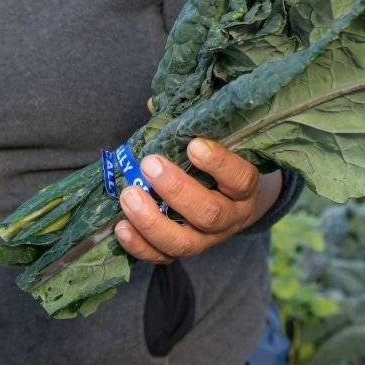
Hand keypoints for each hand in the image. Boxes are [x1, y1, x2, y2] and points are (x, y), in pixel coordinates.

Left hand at [114, 138, 280, 262]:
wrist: (226, 200)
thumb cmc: (213, 162)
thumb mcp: (212, 142)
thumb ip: (189, 124)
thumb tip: (153, 106)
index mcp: (244, 187)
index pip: (240, 178)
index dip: (218, 163)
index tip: (193, 145)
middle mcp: (230, 217)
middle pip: (209, 214)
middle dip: (177, 190)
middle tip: (149, 165)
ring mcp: (207, 240)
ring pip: (184, 242)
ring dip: (152, 221)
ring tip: (128, 196)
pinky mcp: (183, 252)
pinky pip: (162, 257)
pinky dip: (139, 246)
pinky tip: (121, 226)